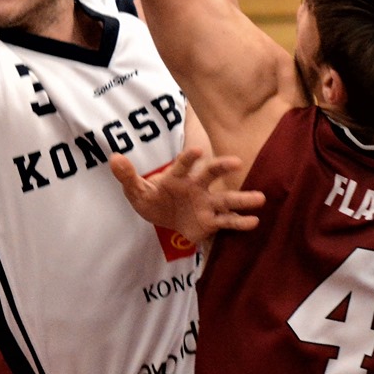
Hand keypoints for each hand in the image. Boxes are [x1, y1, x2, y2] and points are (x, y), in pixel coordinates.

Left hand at [111, 148, 263, 246]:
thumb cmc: (152, 198)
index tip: (197, 150)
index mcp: (177, 177)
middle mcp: (196, 186)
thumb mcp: (135, 190)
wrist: (162, 217)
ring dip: (242, 199)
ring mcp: (206, 203)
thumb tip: (113, 158)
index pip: (182, 165)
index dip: (189, 159)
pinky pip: (227, 221)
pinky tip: (254, 222)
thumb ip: (127, 175)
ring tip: (260, 198)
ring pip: (225, 199)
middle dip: (222, 168)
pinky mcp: (211, 221)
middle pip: (210, 175)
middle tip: (236, 162)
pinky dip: (240, 222)